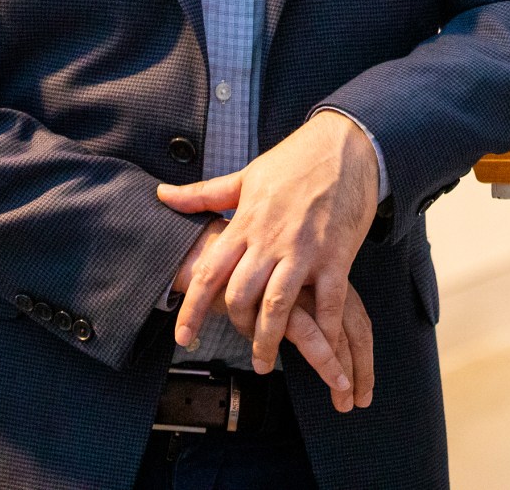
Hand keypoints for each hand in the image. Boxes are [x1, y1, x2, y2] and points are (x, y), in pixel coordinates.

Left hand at [157, 110, 379, 377]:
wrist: (346, 146)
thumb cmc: (295, 161)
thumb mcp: (246, 175)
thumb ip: (204, 194)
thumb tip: (162, 194)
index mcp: (246, 222)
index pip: (211, 272)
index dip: (192, 308)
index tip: (182, 336)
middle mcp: (270, 240)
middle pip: (241, 295)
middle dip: (235, 328)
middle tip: (238, 347)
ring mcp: (304, 249)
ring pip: (278, 306)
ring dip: (269, 340)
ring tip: (265, 362)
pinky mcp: (337, 255)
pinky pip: (328, 302)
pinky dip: (323, 330)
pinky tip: (320, 348)